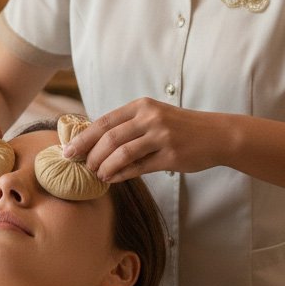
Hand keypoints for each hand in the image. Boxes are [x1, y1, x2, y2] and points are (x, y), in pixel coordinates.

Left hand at [62, 98, 223, 181]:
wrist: (216, 135)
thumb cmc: (180, 127)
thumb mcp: (154, 116)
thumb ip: (128, 126)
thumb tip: (94, 143)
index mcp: (142, 106)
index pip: (104, 121)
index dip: (83, 137)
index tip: (68, 150)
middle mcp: (150, 118)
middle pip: (109, 137)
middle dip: (89, 154)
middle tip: (80, 166)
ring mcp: (161, 136)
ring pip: (121, 153)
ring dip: (104, 167)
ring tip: (97, 174)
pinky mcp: (170, 156)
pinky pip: (138, 167)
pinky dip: (121, 174)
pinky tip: (113, 179)